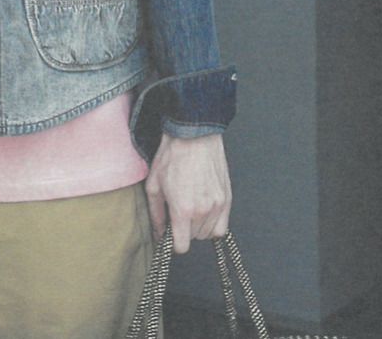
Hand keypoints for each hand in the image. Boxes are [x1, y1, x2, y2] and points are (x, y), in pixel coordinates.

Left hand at [144, 132, 230, 253]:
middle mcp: (203, 211)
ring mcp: (217, 205)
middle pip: (194, 239)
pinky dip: (213, 225)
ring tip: (191, 209)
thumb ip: (156, 215)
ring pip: (208, 234)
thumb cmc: (172, 156)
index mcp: (183, 209)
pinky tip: (204, 212)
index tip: (170, 234)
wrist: (193, 135)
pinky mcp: (227, 199)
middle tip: (178, 213)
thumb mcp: (154, 185)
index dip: (173, 243)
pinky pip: (222, 227)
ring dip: (198, 228)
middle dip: (184, 231)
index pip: (181, 246)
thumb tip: (159, 235)